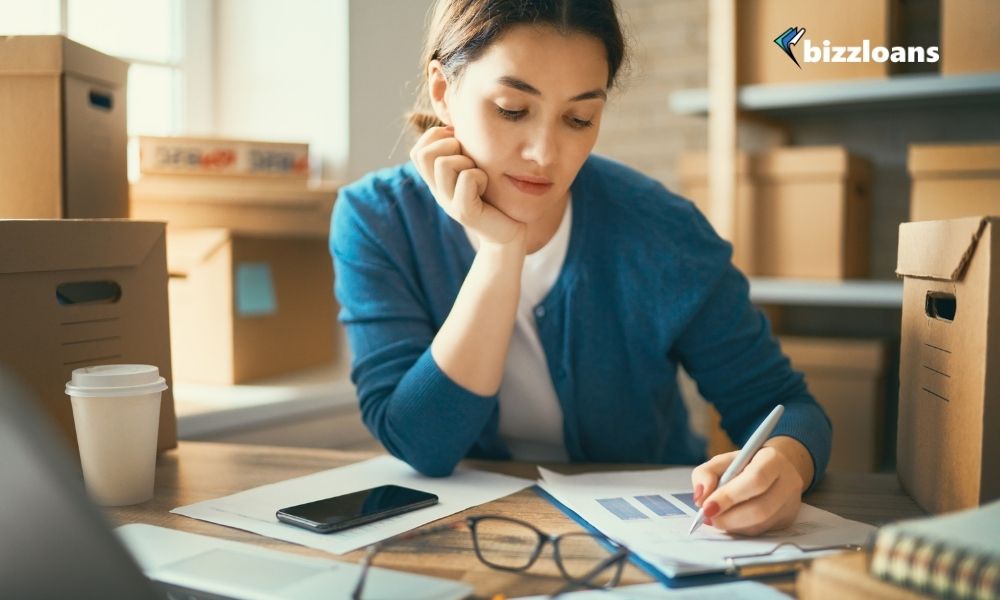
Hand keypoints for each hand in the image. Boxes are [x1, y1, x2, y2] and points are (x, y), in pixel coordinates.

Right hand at [410, 126, 524, 246]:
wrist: (511, 233)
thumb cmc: (497, 196)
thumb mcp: (475, 168)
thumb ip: (462, 150)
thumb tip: (455, 122)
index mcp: (437, 180)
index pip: (418, 150)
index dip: (438, 138)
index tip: (461, 145)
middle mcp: (438, 191)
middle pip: (424, 153)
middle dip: (450, 146)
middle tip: (470, 160)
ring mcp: (448, 203)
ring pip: (443, 163)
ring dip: (467, 161)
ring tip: (480, 176)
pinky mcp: (465, 213)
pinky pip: (466, 179)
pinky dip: (479, 176)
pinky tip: (486, 186)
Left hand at [690, 436, 812, 535]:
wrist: (776, 469)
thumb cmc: (746, 464)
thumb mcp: (722, 461)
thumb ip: (706, 474)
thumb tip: (700, 498)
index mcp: (772, 459)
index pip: (755, 480)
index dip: (729, 496)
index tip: (706, 507)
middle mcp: (787, 482)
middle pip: (760, 508)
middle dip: (729, 517)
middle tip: (708, 518)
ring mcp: (790, 504)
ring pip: (761, 524)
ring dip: (733, 526)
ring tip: (714, 520)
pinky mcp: (787, 520)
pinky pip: (761, 531)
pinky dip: (740, 530)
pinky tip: (729, 522)